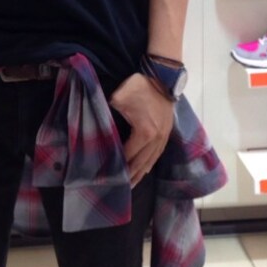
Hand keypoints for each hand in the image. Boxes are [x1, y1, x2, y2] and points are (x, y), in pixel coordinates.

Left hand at [109, 72, 173, 187]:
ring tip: (129, 186)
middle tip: (115, 189)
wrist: (163, 77)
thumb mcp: (119, 97)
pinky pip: (157, 155)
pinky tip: (143, 172)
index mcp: (144, 133)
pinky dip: (148, 165)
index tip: (105, 176)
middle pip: (140, 164)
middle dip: (128, 177)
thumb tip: (99, 126)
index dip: (116, 166)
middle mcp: (155, 140)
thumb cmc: (140, 86)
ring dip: (139, 174)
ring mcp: (163, 138)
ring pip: (150, 162)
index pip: (127, 155)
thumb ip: (108, 113)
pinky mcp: (166, 134)